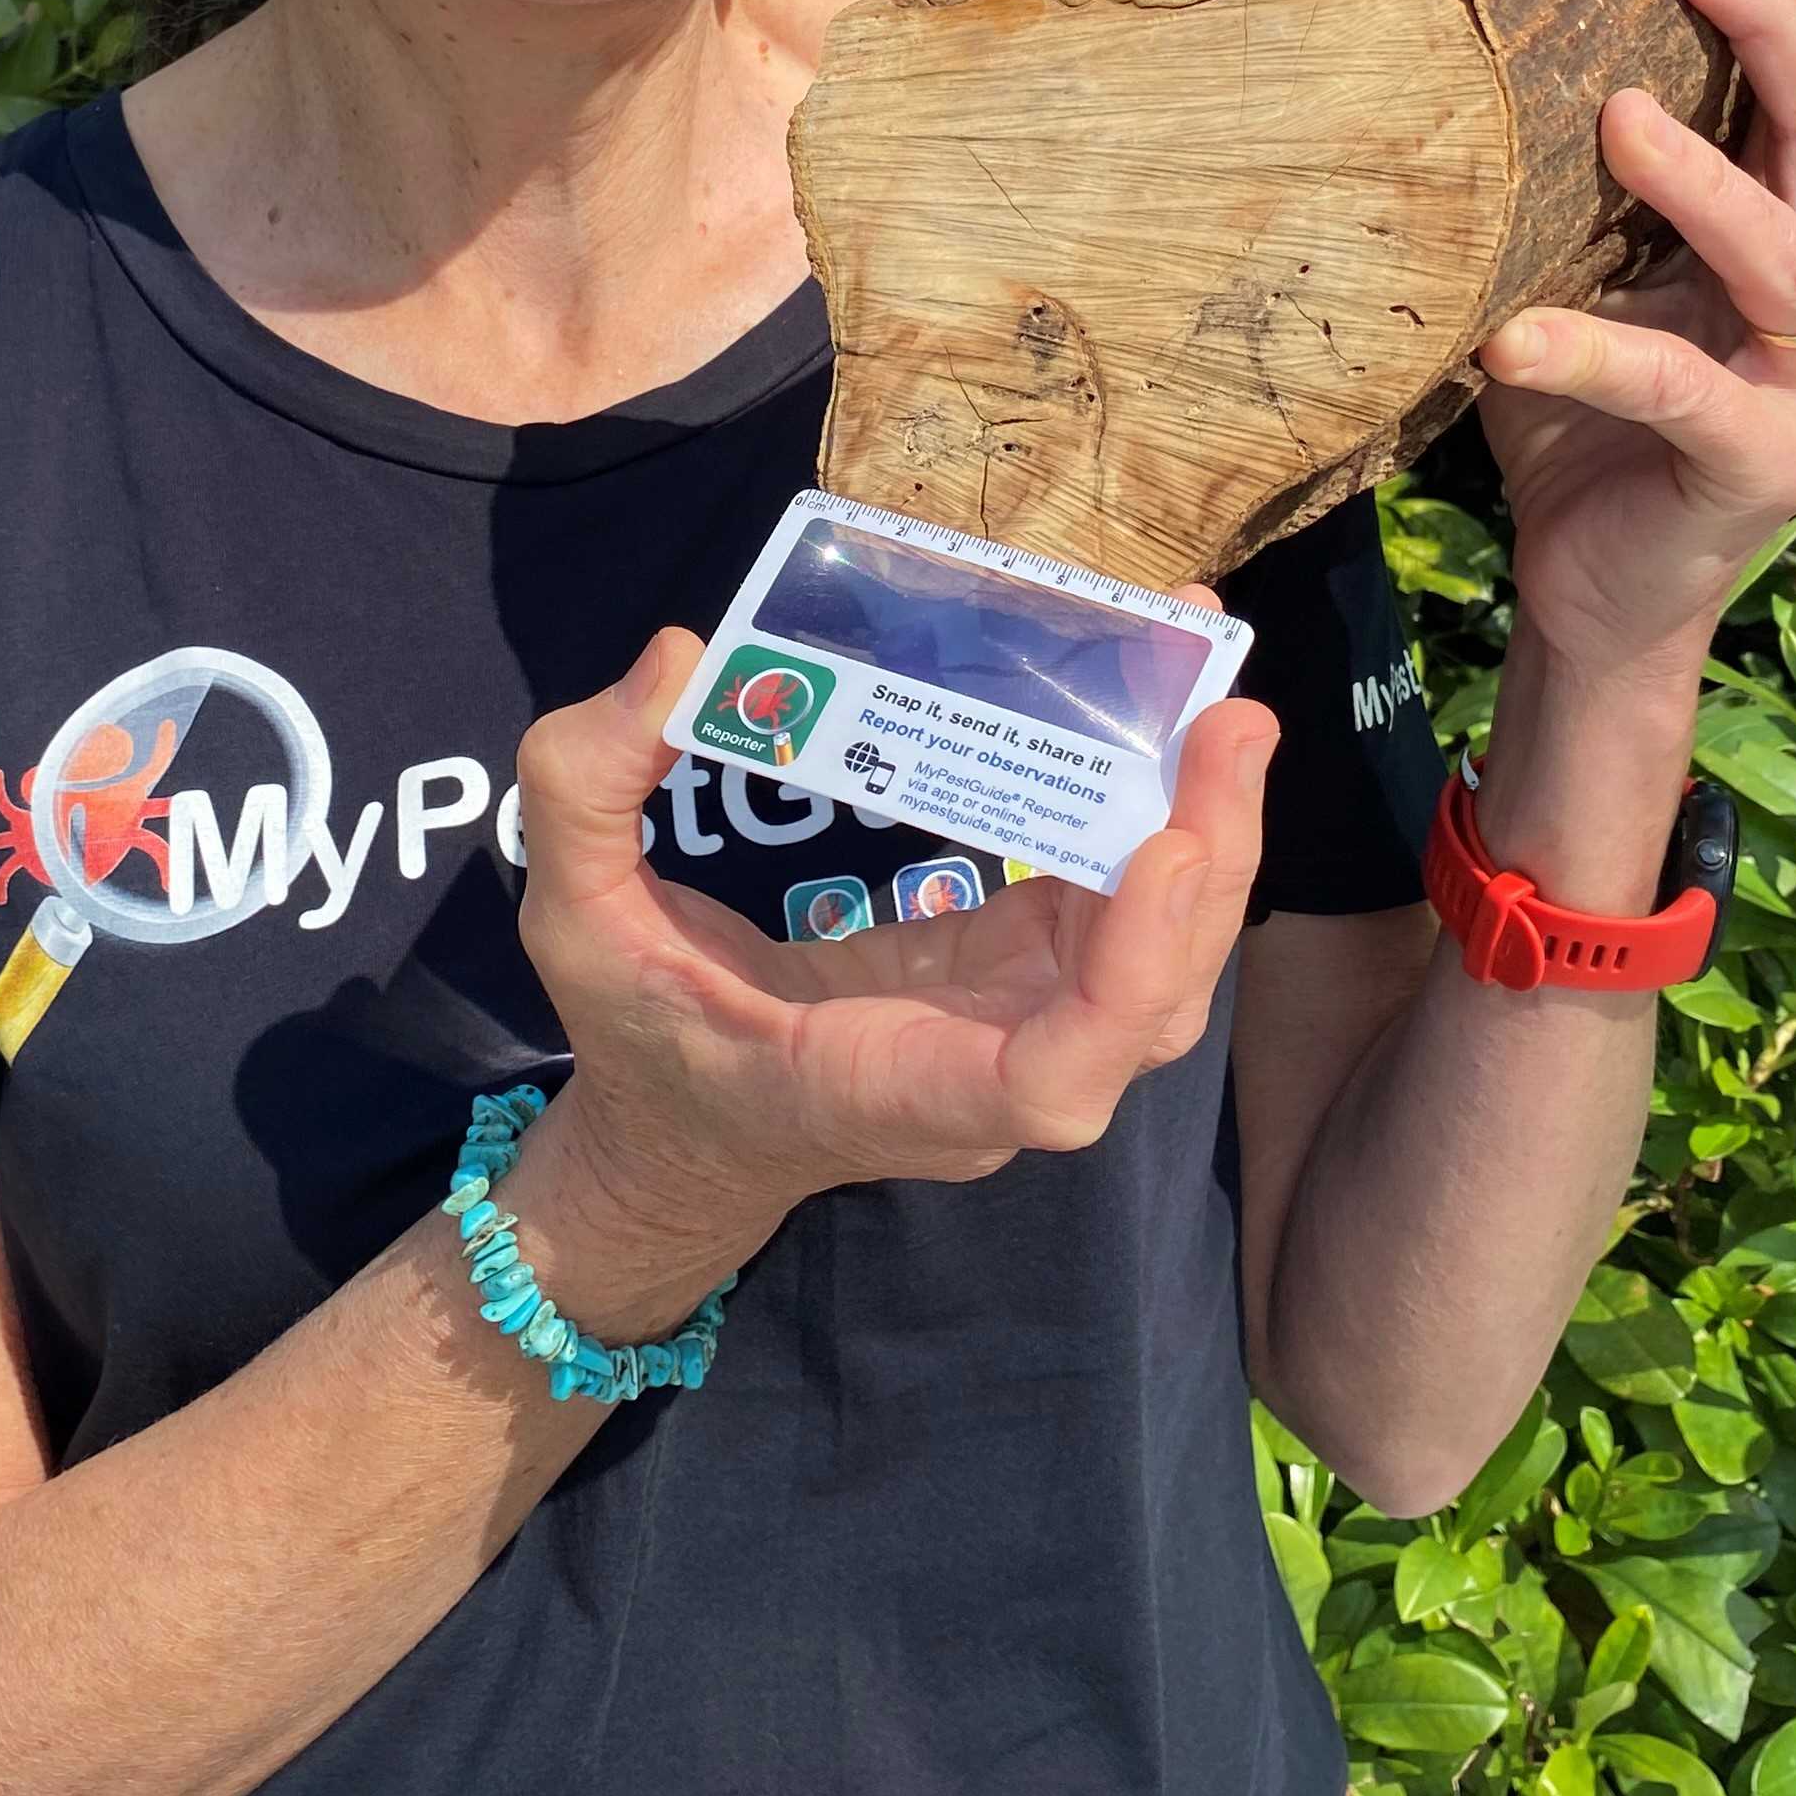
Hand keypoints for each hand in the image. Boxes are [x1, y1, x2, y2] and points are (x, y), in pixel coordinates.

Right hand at [504, 629, 1276, 1301]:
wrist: (685, 1134)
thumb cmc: (639, 1038)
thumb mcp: (571, 922)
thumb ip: (587, 792)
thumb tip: (682, 662)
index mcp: (884, 1085)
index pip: (1046, 1082)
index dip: (1124, 979)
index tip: (1162, 855)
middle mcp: (984, 1078)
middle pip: (1149, 1009)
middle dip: (1207, 864)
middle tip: (1224, 714)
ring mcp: (1021, 1034)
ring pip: (1162, 963)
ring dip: (1207, 832)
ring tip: (1211, 690)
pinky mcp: (1028, 981)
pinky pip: (1123, 914)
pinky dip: (1161, 821)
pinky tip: (1160, 713)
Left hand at [1474, 0, 1795, 680]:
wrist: (1591, 588)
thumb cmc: (1581, 412)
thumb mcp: (1585, 264)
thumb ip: (1584, 169)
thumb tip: (1496, 16)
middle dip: (1772, 23)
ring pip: (1788, 258)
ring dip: (1704, 175)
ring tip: (1613, 109)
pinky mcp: (1765, 469)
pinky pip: (1683, 397)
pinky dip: (1597, 358)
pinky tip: (1516, 337)